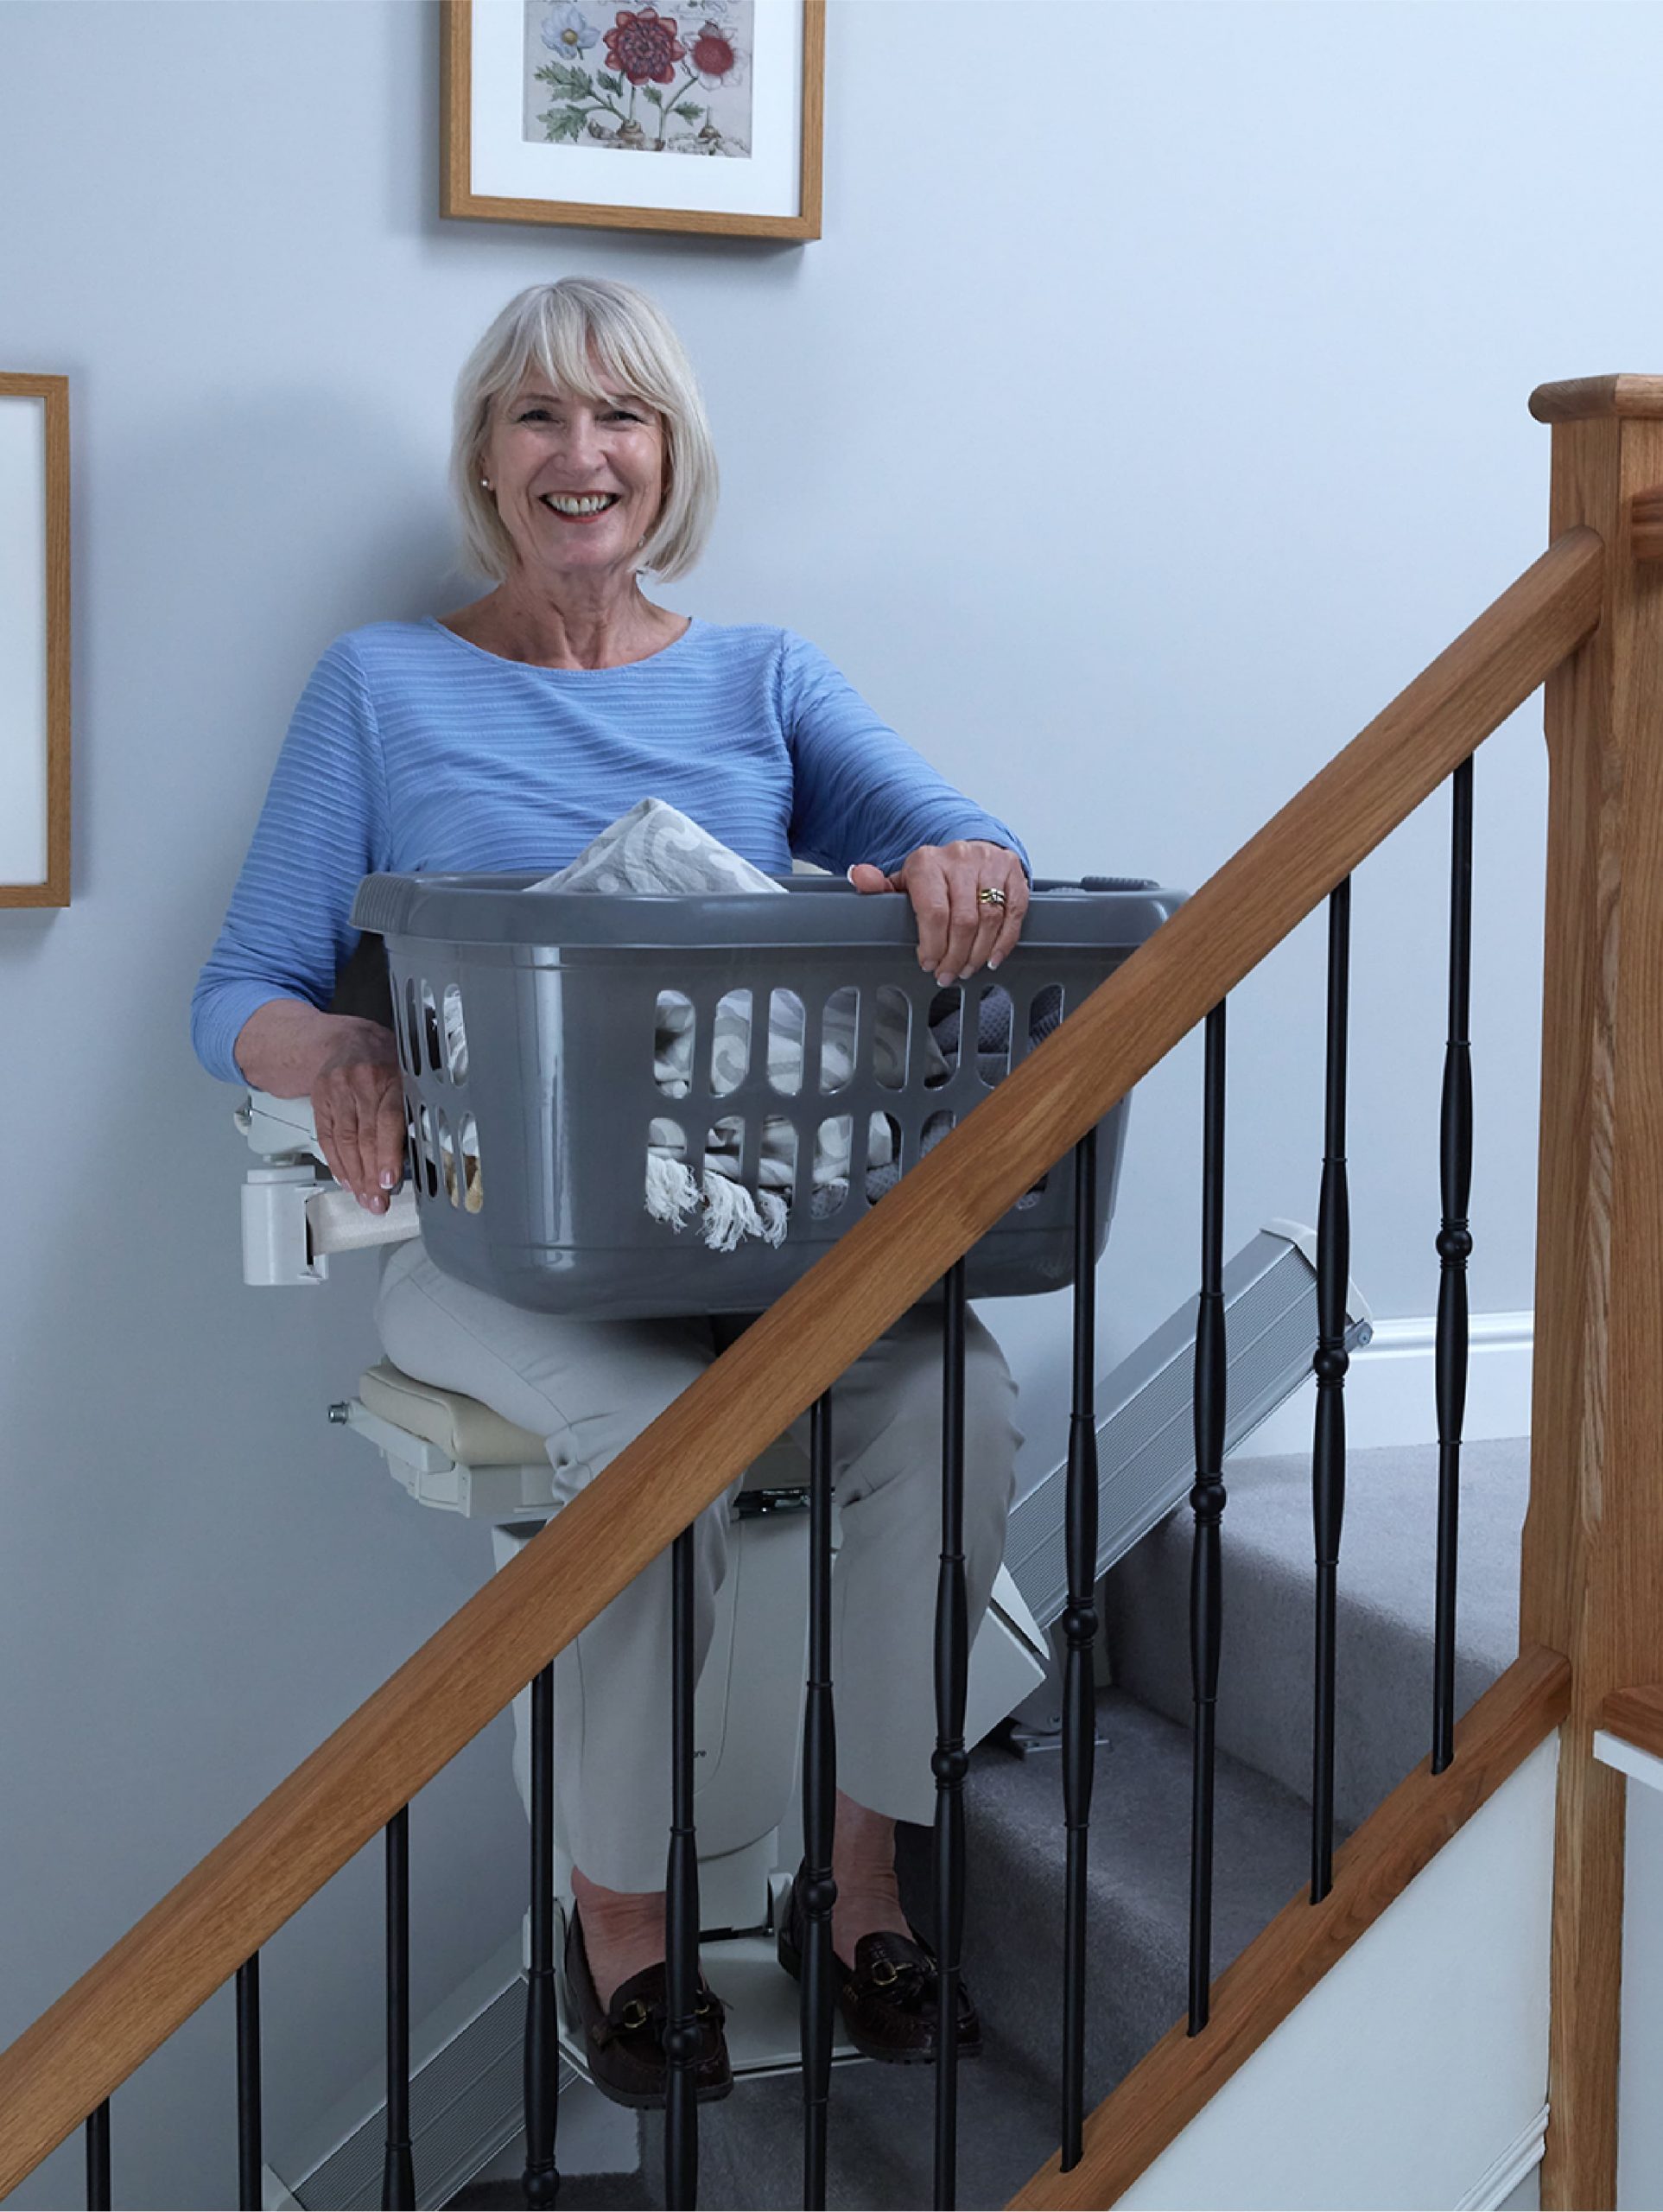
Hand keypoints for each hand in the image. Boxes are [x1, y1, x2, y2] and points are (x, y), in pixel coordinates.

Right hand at [311, 1020, 405, 1211]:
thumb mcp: (407, 1072)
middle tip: (378, 1202)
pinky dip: (336, 1163)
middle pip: (364, 1137)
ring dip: (354, 1176)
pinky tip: (347, 1180)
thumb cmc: (384, 1059)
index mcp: (389, 1076)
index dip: (387, 1153)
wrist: (345, 1039)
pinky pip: (326, 1138)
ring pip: (343, 1141)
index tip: (389, 1180)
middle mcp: (360, 1084)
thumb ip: (413, 1105)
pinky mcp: (320, 1100)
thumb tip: (428, 1147)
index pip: (388, 1120)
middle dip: (371, 1176)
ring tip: (364, 1198)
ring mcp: (336, 1092)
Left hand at [848, 840, 1028, 985]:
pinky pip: (1014, 912)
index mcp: (928, 862)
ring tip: (968, 968)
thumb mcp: (904, 880)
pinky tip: (992, 957)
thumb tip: (859, 876)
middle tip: (948, 974)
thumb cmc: (935, 874)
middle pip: (963, 921)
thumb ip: (878, 885)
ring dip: (978, 953)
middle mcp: (961, 859)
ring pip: (990, 919)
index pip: (934, 912)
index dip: (933, 945)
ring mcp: (991, 864)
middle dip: (955, 956)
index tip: (928, 964)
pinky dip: (1004, 941)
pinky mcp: (1013, 872)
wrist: (970, 850)